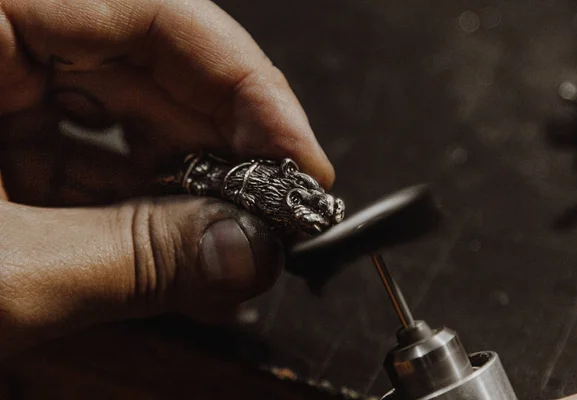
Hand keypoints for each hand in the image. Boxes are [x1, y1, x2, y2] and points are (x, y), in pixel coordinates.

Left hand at [0, 0, 333, 358]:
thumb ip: (132, 258)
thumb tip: (250, 252)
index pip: (153, 13)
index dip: (244, 83)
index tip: (299, 155)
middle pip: (149, 71)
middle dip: (224, 150)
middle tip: (277, 214)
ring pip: (126, 121)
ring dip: (189, 191)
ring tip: (236, 248)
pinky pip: (87, 160)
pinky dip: (137, 210)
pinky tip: (182, 253)